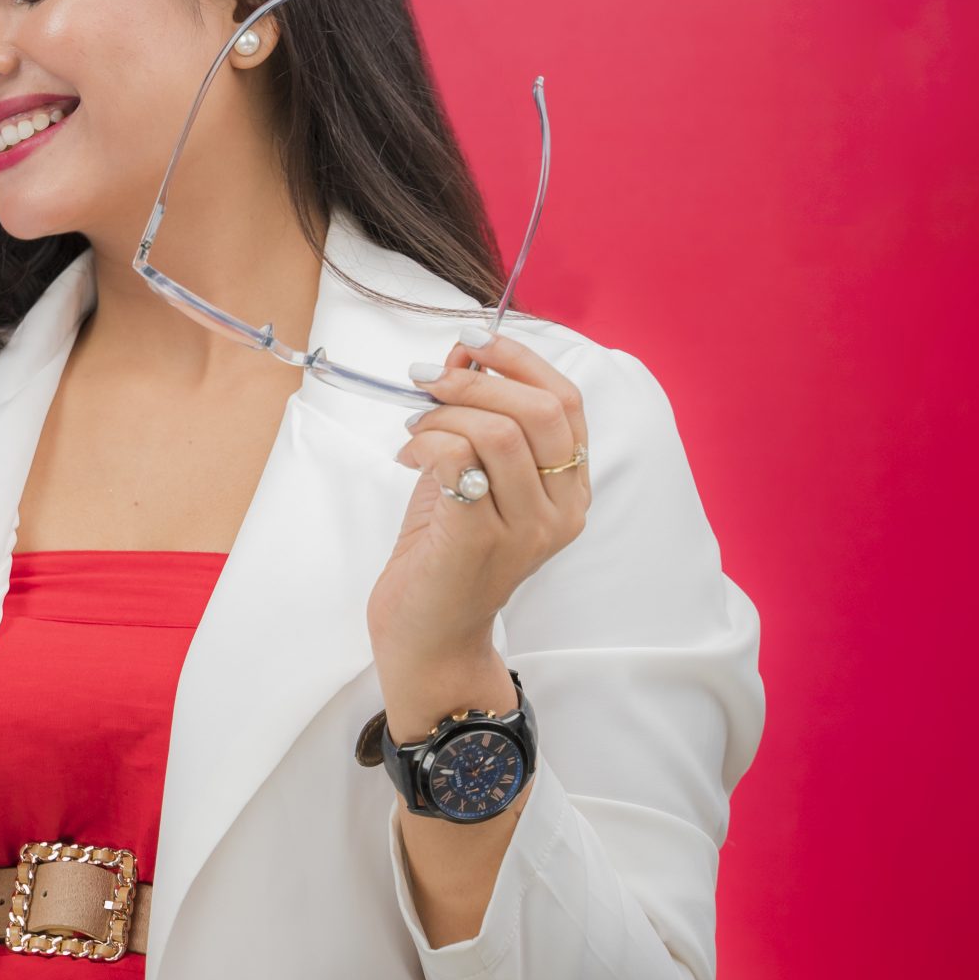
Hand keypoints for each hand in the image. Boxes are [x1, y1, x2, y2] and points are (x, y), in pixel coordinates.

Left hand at [365, 323, 590, 732]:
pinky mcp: (481, 541)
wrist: (429, 638)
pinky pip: (460, 461)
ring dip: (445, 413)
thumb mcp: (469, 476)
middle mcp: (562, 510)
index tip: (473, 341)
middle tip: (426, 379)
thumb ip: (474, 420)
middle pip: (540, 410)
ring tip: (415, 427)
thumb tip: (461, 355)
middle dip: (476, 380)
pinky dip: (428, 441)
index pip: (568, 403)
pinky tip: (408, 455)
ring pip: (498, 432)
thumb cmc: (446, 553)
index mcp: (570, 490)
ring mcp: (526, 529)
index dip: (521, 360)